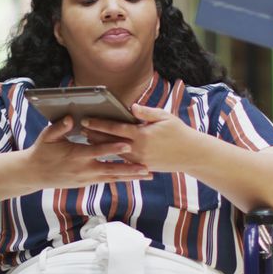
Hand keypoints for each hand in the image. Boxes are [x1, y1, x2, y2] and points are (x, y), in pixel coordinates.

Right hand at [26, 116, 149, 188]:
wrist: (34, 173)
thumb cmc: (42, 151)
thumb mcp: (48, 136)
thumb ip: (60, 127)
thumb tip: (69, 117)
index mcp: (76, 155)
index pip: (98, 151)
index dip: (114, 148)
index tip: (128, 144)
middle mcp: (84, 169)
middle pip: (111, 169)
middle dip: (130, 169)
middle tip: (147, 168)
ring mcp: (86, 178)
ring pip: (112, 177)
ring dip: (130, 176)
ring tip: (147, 175)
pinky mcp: (86, 183)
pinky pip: (106, 180)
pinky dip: (120, 178)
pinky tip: (133, 177)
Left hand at [81, 105, 197, 172]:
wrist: (191, 155)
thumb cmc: (179, 132)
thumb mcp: (164, 117)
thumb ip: (146, 112)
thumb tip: (131, 107)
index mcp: (141, 135)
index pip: (115, 129)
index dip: (99, 124)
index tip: (86, 120)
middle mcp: (138, 149)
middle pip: (110, 142)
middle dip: (94, 135)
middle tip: (81, 129)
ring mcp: (139, 160)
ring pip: (115, 152)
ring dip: (101, 145)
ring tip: (89, 139)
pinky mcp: (142, 166)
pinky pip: (124, 160)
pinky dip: (113, 154)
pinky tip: (106, 150)